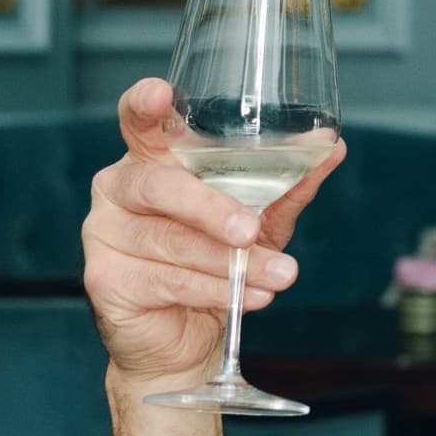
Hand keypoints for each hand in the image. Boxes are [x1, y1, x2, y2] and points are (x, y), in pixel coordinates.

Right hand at [81, 77, 346, 389]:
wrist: (185, 342)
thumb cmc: (216, 263)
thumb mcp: (260, 219)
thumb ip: (287, 182)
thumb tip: (331, 146)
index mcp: (151, 160)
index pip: (138, 122)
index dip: (144, 105)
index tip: (160, 93)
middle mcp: (119, 189)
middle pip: (159, 186)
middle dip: (211, 208)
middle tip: (251, 230)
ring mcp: (104, 234)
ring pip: (172, 241)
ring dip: (231, 263)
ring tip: (279, 276)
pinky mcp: (105, 279)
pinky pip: (166, 279)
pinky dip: (215, 289)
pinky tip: (249, 297)